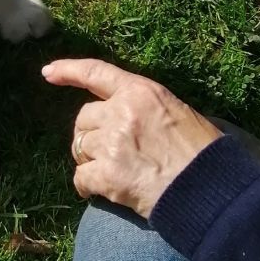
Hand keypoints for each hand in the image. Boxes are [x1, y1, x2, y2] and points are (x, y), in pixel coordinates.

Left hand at [42, 58, 221, 217]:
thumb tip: (121, 112)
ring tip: (115, 171)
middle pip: (84, 118)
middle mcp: (121, 111)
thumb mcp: (174, 111)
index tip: (48, 72)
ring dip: (91, 160)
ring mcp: (112, 142)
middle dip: (90, 134)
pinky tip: (100, 190)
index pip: (96, 72)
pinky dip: (87, 185)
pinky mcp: (109, 175)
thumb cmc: (202, 151)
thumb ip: (143, 106)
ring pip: (81, 147)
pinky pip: (81, 177)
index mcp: (140, 90)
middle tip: (108, 151)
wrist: (211, 189)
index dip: (68, 70)